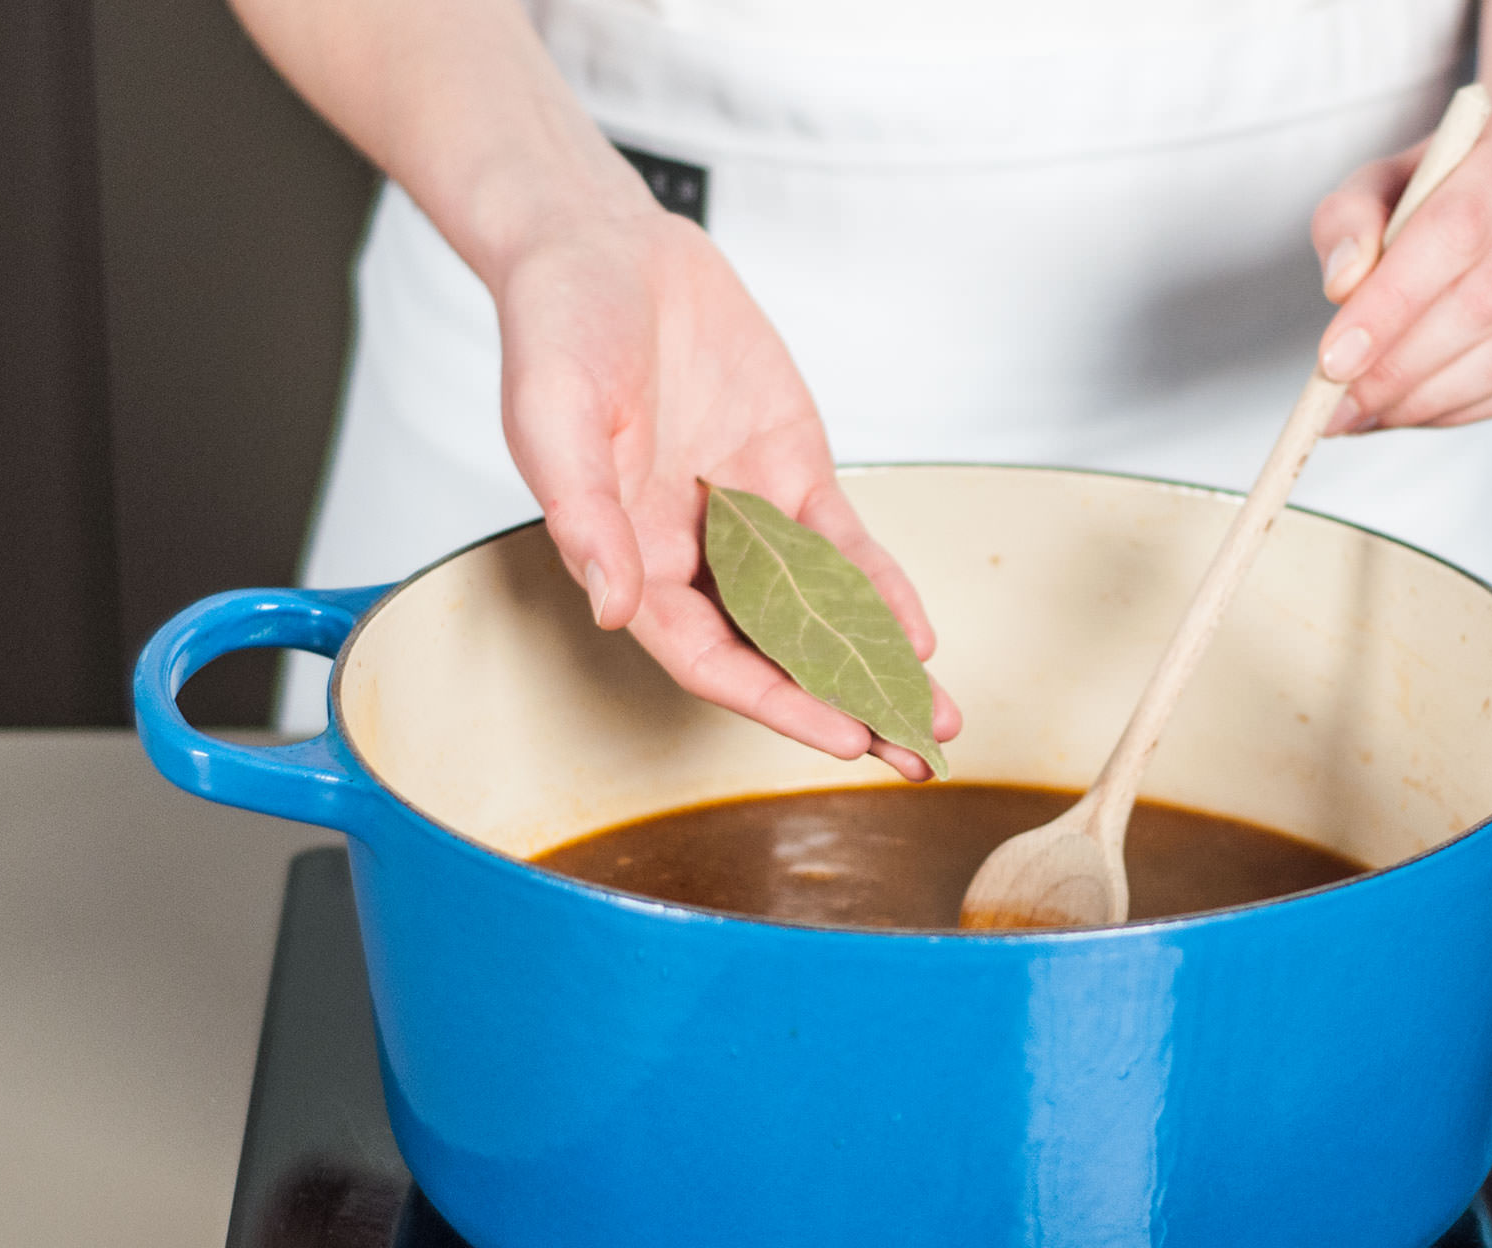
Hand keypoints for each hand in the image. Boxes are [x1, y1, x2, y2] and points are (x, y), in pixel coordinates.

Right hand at [493, 204, 959, 780]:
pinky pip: (844, 547)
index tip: (840, 738)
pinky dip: (882, 591)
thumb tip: (613, 606)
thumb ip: (585, 517)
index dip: (776, 704)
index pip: (710, 659)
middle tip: (913, 756)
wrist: (602, 247)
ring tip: (937, 719)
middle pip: (777, 653)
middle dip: (846, 707)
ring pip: (822, 611)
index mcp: (632, 560)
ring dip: (877, 665)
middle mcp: (695, 554)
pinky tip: (919, 635)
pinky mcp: (792, 471)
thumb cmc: (557, 333)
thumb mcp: (554, 420)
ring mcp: (750, 517)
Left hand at [1309, 96, 1491, 433]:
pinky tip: (1418, 409)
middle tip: (1340, 406)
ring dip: (1429, 399)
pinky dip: (1465, 410)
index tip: (1332, 362)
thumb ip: (1346, 221)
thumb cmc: (1443, 191)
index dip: (1390, 305)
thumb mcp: (1380, 182)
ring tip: (1371, 413)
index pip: (1455, 230)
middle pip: (1486, 300)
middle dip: (1401, 367)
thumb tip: (1342, 285)